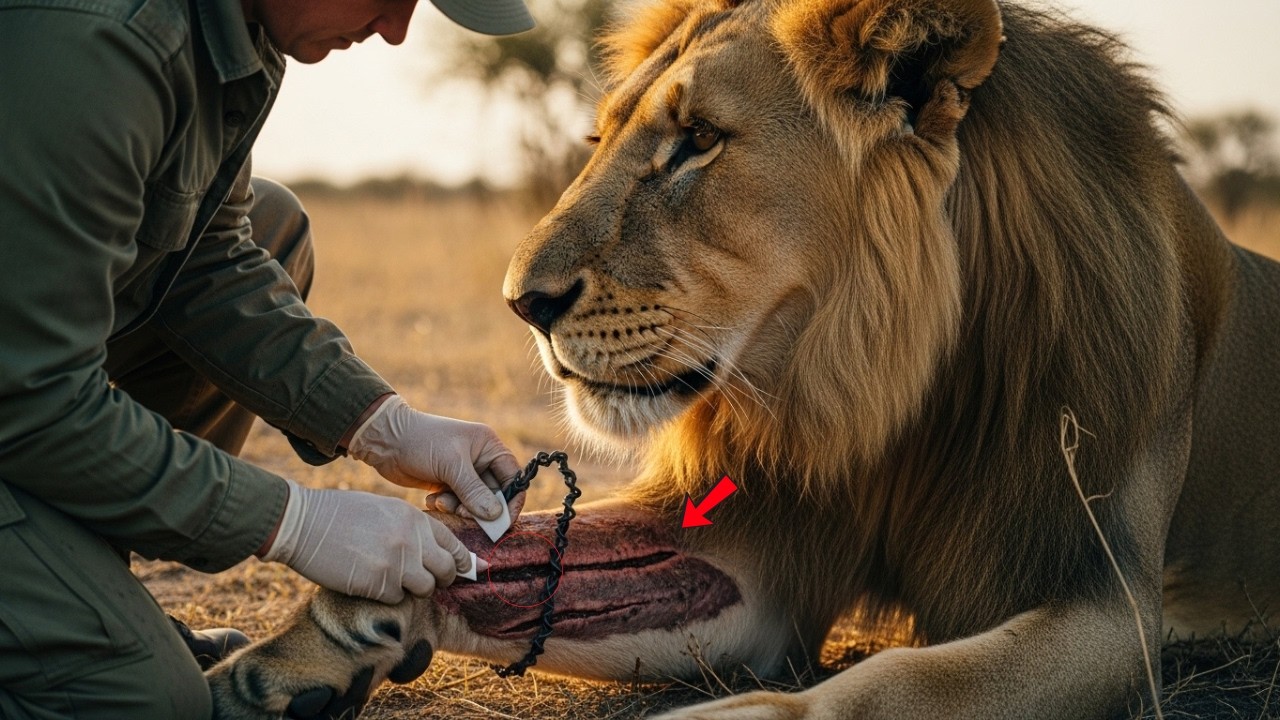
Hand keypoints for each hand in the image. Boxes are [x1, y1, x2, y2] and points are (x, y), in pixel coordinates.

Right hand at [260, 479, 478, 603]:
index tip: (469, 570)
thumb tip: (433, 551)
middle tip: (427, 581)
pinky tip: (370, 582)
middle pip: (446, 570)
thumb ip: (411, 529)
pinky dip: (387, 596)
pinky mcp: (378, 582)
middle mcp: (411, 539)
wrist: (303, 522)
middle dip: (440, 579)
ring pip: (425, 588)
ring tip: (393, 580)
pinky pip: (397, 598)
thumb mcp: (385, 510)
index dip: (463, 560)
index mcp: (414, 518)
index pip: (453, 544)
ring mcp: (396, 561)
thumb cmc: (340, 514)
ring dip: (413, 589)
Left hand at [347, 395, 520, 520]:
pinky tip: (431, 499)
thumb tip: (496, 516)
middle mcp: (480, 460)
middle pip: (494, 495)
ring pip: (474, 503)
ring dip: (459, 508)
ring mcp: (463, 473)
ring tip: (442, 502)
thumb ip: (474, 491)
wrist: (386, 440)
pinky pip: (457, 504)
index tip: (504, 522)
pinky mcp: (447, 484)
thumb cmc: (422, 442)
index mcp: (489, 447)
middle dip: (479, 508)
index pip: (513, 478)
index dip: (512, 501)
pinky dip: (446, 505)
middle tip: (462, 513)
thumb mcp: (451, 465)